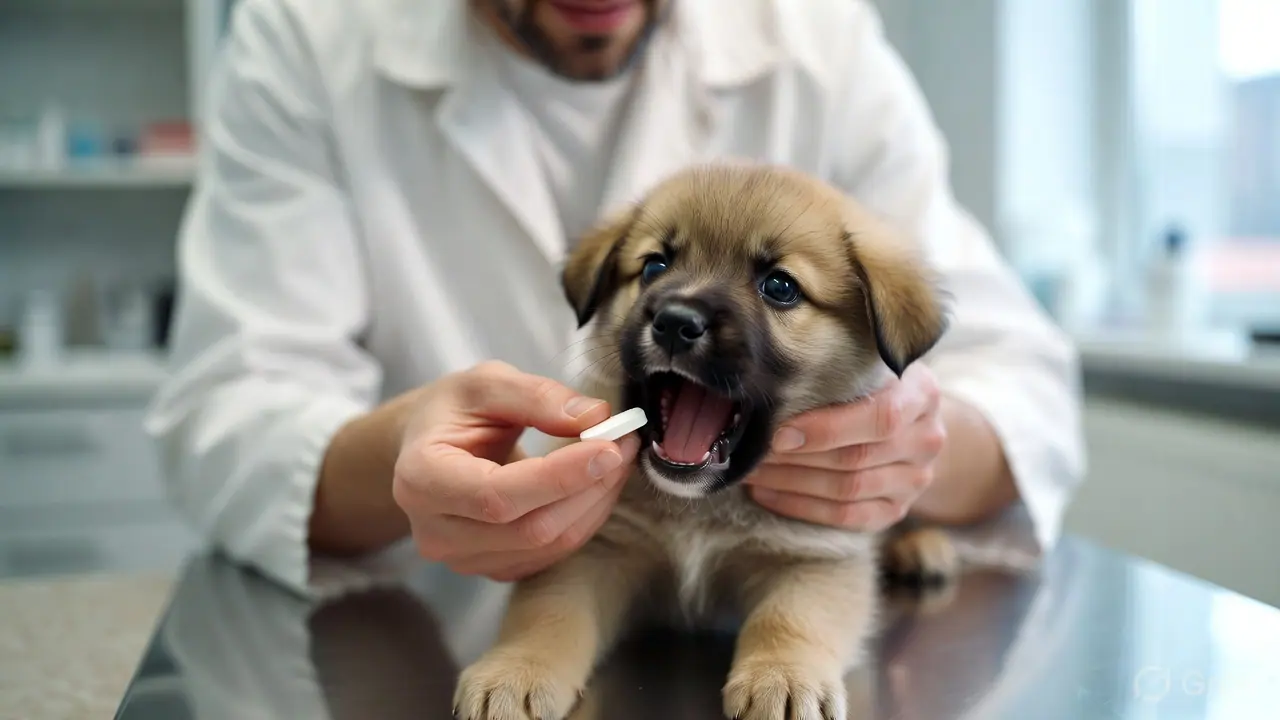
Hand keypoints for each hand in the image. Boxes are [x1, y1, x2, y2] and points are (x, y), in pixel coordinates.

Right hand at [392, 361, 639, 581]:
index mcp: (422, 479)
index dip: (560, 477)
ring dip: (595, 502)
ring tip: (618, 457)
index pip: (497, 495)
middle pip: (530, 528)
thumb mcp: (485, 383)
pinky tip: (598, 484)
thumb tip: (595, 416)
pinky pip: (551, 554)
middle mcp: (436, 532)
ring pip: (548, 545)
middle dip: (589, 487)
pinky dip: (585, 518)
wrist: (427, 448)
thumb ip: (536, 396)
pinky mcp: (493, 568)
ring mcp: (463, 559)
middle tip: (625, 443)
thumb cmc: (452, 412)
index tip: (609, 447)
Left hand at [745, 363, 945, 531]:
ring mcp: (916, 480)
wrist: (912, 423)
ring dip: (790, 483)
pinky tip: (766, 493)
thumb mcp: (868, 364)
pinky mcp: (897, 510)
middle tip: (751, 452)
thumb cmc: (876, 384)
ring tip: (751, 471)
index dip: (827, 428)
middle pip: (856, 457)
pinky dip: (800, 507)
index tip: (780, 434)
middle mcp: (927, 439)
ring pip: (848, 490)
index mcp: (922, 393)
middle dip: (795, 458)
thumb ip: (838, 370)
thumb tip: (773, 382)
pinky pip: (847, 517)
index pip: (880, 417)